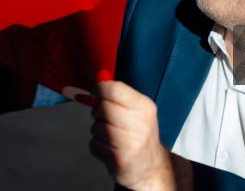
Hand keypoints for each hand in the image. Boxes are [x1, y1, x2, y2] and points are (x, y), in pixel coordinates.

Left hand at [63, 76, 177, 189]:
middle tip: (106, 118)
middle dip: (98, 113)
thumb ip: (117, 95)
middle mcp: (141, 123)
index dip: (100, 89)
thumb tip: (96, 78)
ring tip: (112, 137)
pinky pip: (94, 145)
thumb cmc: (138, 135)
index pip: (114, 89)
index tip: (97, 93)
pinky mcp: (120, 159)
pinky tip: (110, 149)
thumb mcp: (135, 110)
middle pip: (102, 107)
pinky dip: (97, 147)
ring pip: (96, 127)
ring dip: (98, 132)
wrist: (151, 167)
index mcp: (144, 107)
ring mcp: (131, 143)